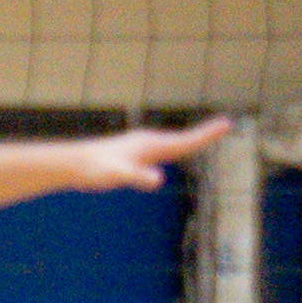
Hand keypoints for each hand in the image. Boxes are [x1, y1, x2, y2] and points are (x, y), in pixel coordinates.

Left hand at [78, 121, 230, 189]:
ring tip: (206, 137)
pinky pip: (162, 149)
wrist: (73, 163)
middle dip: (205, 134)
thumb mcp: (118, 176)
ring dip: (191, 140)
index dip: (208, 135)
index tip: (227, 123)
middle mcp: (149, 141)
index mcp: (151, 145)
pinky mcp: (134, 152)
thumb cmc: (95, 170)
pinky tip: (171, 152)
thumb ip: (137, 177)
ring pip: (172, 142)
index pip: (186, 141)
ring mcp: (141, 146)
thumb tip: (157, 179)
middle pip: (184, 139)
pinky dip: (175, 147)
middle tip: (226, 126)